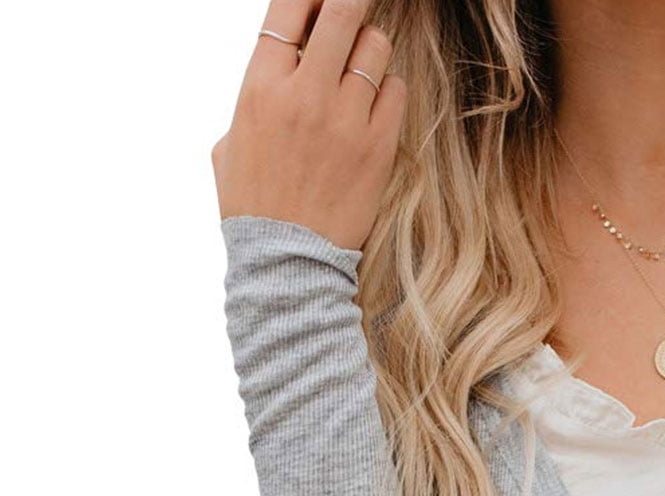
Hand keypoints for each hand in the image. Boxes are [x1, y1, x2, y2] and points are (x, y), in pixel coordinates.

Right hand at [211, 1, 406, 252]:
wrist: (287, 262)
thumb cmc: (254, 205)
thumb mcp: (230, 142)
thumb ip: (255, 97)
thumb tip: (276, 69)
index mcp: (261, 87)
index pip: (289, 8)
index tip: (317, 2)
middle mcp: (305, 96)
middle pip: (341, 12)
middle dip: (350, 2)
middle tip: (353, 7)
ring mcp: (346, 121)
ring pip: (374, 47)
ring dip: (369, 47)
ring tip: (360, 66)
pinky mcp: (379, 148)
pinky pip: (395, 90)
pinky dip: (388, 87)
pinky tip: (374, 102)